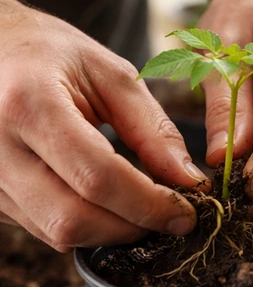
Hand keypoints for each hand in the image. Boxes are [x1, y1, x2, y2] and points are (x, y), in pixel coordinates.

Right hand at [0, 0, 204, 251]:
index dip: (149, 205)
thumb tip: (190, 182)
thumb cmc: (49, 53)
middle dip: (132, 227)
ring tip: (140, 207)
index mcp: (28, 104)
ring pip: (57, 233)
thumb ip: (153, 130)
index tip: (188, 214)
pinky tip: (104, 202)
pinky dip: (84, 225)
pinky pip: (42, 229)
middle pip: (72, 218)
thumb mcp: (111, 74)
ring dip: (110, 232)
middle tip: (169, 217)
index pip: (97, 177)